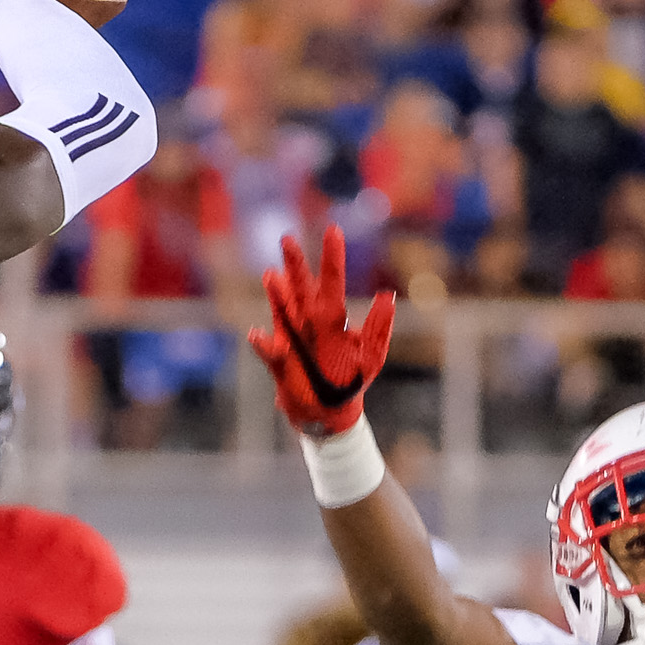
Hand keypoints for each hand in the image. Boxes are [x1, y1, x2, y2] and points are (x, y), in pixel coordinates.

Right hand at [246, 225, 393, 436]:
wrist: (330, 413)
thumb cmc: (351, 382)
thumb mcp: (372, 356)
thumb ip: (379, 328)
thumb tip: (388, 296)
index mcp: (333, 319)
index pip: (332, 282)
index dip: (332, 258)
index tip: (333, 231)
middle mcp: (309, 323)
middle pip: (301, 288)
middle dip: (295, 264)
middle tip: (287, 239)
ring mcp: (292, 339)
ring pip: (282, 310)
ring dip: (277, 295)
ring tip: (272, 276)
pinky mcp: (280, 362)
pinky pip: (269, 350)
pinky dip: (262, 344)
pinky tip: (257, 334)